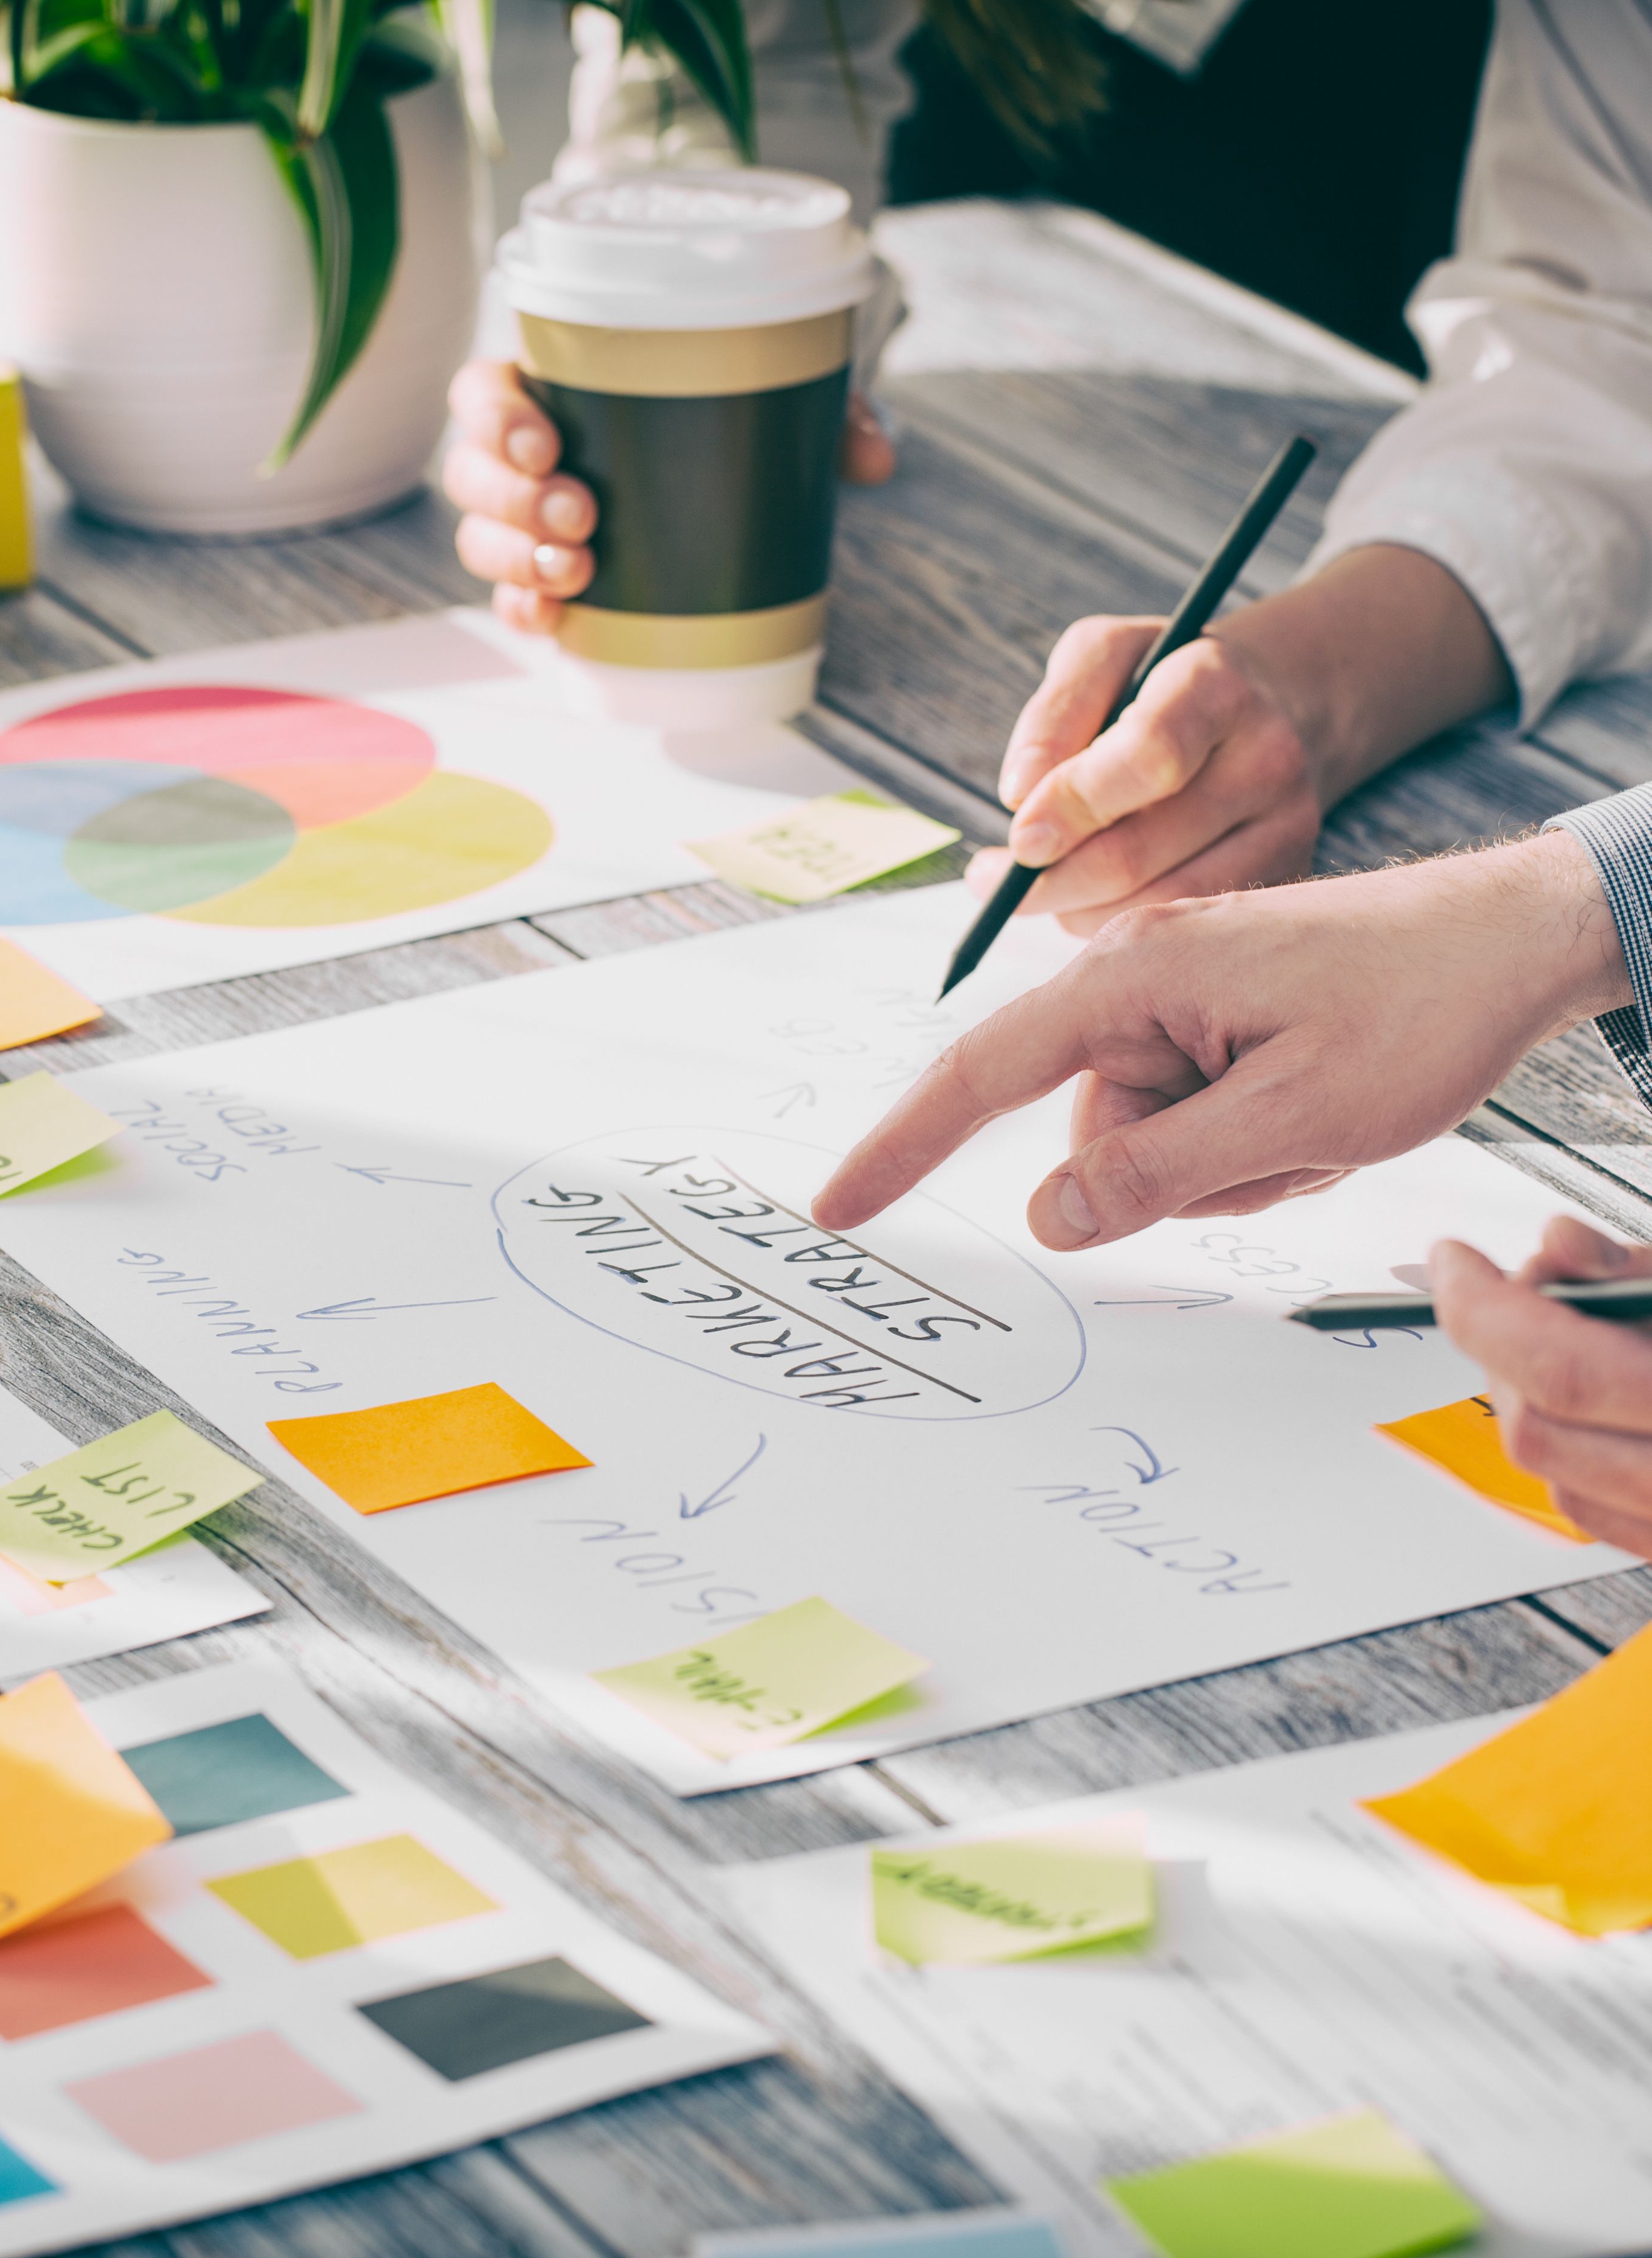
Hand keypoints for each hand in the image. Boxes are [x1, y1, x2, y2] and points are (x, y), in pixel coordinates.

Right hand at [444, 357, 895, 637]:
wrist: (731, 475)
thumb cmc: (729, 416)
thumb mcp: (777, 397)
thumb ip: (824, 411)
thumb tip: (876, 457)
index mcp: (552, 388)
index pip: (483, 392)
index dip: (495, 418)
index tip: (545, 441)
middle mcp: (523, 456)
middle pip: (474, 475)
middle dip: (515, 501)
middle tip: (581, 516)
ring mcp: (525, 524)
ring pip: (480, 540)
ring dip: (516, 560)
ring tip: (577, 572)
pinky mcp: (545, 580)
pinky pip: (509, 600)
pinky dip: (522, 611)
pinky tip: (551, 619)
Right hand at [810, 833, 1628, 1247]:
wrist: (1521, 937)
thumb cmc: (1421, 1006)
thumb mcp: (1293, 1119)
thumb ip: (1156, 1172)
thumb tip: (1046, 1218)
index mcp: (1132, 976)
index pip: (980, 1073)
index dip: (902, 1146)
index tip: (837, 1206)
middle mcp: (1137, 974)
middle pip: (1092, 1130)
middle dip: (1182, 1168)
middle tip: (1292, 1142)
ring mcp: (1176, 994)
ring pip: (1148, 1137)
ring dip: (1231, 1158)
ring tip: (1322, 1117)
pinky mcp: (1212, 1012)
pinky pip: (1192, 1116)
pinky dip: (1252, 1138)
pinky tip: (1320, 1105)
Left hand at [975, 544, 1514, 936]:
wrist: (1269, 704)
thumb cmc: (1161, 683)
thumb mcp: (1102, 657)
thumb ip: (1055, 713)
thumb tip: (1021, 794)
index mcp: (1217, 688)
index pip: (1148, 758)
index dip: (1072, 805)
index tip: (1017, 837)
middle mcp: (1265, 759)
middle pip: (1137, 852)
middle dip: (1048, 880)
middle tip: (992, 882)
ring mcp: (1285, 825)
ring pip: (1155, 905)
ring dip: (1074, 910)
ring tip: (1038, 887)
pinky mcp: (1287, 875)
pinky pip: (1182, 928)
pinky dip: (1118, 925)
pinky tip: (1091, 897)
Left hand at [1433, 1218, 1651, 1559]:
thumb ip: (1631, 1270)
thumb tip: (1555, 1246)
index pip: (1556, 1366)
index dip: (1483, 1307)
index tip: (1453, 1260)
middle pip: (1532, 1426)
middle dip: (1501, 1348)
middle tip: (1517, 1292)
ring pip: (1548, 1472)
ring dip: (1529, 1396)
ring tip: (1565, 1337)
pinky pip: (1584, 1509)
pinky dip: (1567, 1448)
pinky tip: (1593, 1399)